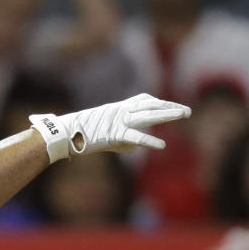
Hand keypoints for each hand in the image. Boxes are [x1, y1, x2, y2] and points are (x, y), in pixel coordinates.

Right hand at [30, 93, 191, 163]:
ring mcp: (117, 120)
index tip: (171, 105)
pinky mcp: (113, 133)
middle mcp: (119, 111)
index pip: (142, 100)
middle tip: (187, 111)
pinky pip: (133, 136)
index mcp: (116, 109)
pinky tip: (161, 145)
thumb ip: (122, 142)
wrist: (63, 133)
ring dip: (166, 115)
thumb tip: (134, 149)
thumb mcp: (104, 136)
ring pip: (146, 115)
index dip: (158, 103)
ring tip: (183, 115)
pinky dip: (147, 141)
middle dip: (169, 107)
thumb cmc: (79, 135)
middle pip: (149, 106)